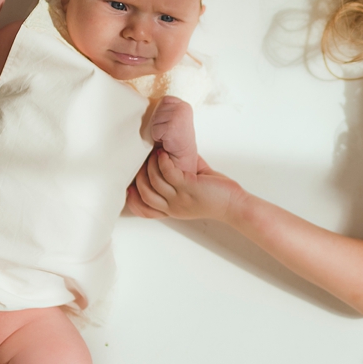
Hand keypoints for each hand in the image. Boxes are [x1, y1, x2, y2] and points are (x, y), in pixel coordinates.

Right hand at [126, 149, 243, 221]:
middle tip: (143, 160)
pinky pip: (168, 173)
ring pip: (154, 181)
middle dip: (140, 175)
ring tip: (155, 152)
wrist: (234, 205)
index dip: (133, 200)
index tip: (128, 187)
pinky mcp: (189, 188)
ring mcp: (180, 198)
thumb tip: (166, 158)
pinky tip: (165, 154)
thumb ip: (177, 180)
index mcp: (172, 210)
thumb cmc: (216, 195)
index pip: (145, 210)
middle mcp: (173, 207)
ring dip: (151, 165)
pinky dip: (164, 161)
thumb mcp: (190, 191)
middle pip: (144, 193)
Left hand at [145, 96, 198, 173]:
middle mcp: (182, 108)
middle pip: (156, 110)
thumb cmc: (176, 139)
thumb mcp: (171, 118)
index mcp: (183, 105)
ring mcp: (178, 116)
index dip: (161, 114)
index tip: (169, 124)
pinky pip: (154, 129)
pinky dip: (157, 136)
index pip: (162, 101)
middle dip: (158, 122)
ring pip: (154, 119)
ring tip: (167, 135)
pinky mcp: (171, 127)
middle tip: (168, 131)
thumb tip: (144, 104)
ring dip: (157, 129)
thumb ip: (164, 110)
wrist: (183, 155)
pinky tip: (167, 140)